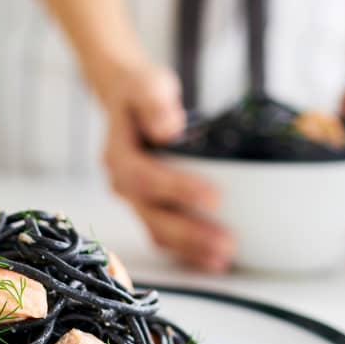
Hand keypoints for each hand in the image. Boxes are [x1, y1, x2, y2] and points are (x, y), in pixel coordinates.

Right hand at [98, 64, 233, 271]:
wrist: (123, 102)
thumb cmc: (137, 94)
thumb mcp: (145, 84)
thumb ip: (154, 102)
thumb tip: (169, 127)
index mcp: (118, 156)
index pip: (146, 178)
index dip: (178, 190)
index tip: (214, 198)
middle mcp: (122, 185)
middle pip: (152, 216)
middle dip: (189, 233)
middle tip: (225, 243)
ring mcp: (134, 201)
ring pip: (158, 231)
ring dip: (190, 248)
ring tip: (224, 257)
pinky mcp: (147, 209)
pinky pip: (164, 235)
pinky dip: (188, 250)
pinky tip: (213, 259)